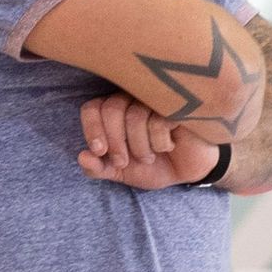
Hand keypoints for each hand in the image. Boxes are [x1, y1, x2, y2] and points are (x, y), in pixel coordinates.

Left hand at [78, 93, 222, 190]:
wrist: (190, 171)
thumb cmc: (156, 164)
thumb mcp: (122, 172)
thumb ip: (99, 168)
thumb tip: (82, 158)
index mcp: (115, 111)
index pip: (92, 107)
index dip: (91, 129)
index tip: (99, 151)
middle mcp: (133, 99)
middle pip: (111, 109)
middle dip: (114, 142)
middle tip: (124, 161)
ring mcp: (156, 99)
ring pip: (134, 116)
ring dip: (139, 146)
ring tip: (150, 157)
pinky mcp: (179, 105)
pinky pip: (158, 120)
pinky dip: (159, 142)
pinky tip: (169, 146)